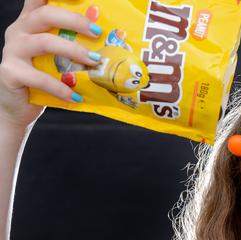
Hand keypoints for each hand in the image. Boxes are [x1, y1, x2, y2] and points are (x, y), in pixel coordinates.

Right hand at [0, 0, 100, 128]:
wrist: (19, 105)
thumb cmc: (44, 75)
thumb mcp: (58, 55)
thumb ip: (74, 43)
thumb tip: (112, 43)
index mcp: (31, 20)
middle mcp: (19, 30)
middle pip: (46, 15)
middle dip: (75, 21)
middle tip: (98, 32)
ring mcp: (12, 50)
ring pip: (44, 42)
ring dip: (73, 51)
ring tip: (94, 62)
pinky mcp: (10, 72)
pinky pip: (39, 78)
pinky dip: (61, 87)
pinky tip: (76, 96)